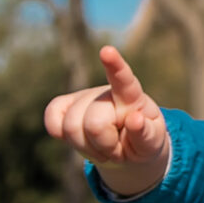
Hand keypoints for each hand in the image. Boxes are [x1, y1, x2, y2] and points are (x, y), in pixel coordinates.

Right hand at [41, 46, 171, 196]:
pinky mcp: (62, 108)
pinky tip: (81, 140)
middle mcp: (104, 92)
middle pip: (94, 123)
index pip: (123, 79)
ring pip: (71, 128)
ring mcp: (82, 98)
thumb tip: (135, 119)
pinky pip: (52, 122)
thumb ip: (146, 135)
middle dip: (105, 145)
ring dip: (88, 148)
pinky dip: (64, 138)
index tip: (107, 51)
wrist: (124, 149)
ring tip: (102, 148)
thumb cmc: (140, 142)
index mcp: (131, 97)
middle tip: (116, 151)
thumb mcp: (151, 145)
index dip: (114, 65)